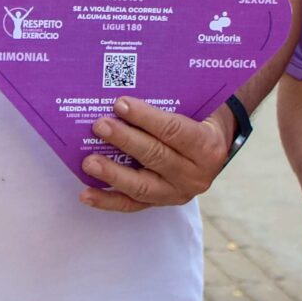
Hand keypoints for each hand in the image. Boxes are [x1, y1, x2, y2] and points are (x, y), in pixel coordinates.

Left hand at [77, 98, 228, 211]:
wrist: (215, 150)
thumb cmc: (200, 121)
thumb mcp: (198, 108)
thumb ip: (172, 103)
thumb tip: (129, 95)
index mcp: (208, 146)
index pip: (174, 131)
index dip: (145, 118)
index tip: (120, 104)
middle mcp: (195, 175)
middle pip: (156, 157)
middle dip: (125, 140)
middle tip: (100, 126)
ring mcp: (177, 193)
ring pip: (141, 186)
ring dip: (112, 173)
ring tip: (89, 161)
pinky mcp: (160, 204)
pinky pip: (132, 205)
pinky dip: (107, 200)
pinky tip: (86, 194)